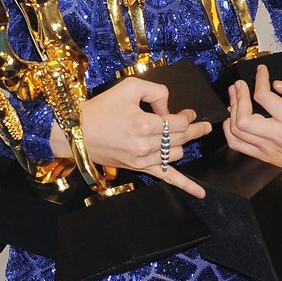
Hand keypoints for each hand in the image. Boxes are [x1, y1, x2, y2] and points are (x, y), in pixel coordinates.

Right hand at [49, 77, 211, 197]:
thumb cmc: (101, 108)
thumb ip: (156, 91)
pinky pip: (167, 178)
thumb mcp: (129, 87)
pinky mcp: (140, 168)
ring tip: (185, 137)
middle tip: (203, 125)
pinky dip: (185, 185)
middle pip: (182, 138)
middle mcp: (146, 144)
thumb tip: (169, 108)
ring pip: (177, 154)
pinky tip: (200, 193)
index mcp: (145, 124)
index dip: (188, 116)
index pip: (180, 122)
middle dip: (195, 129)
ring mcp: (144, 159)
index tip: (187, 112)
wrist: (77, 133)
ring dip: (183, 145)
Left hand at [223, 64, 281, 175]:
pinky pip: (237, 145)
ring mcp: (269, 148)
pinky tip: (232, 117)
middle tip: (239, 84)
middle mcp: (279, 136)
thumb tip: (278, 84)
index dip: (259, 80)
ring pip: (237, 131)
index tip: (261, 71)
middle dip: (238, 96)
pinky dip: (229, 130)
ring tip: (234, 95)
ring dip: (232, 109)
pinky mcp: (264, 157)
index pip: (265, 97)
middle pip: (245, 118)